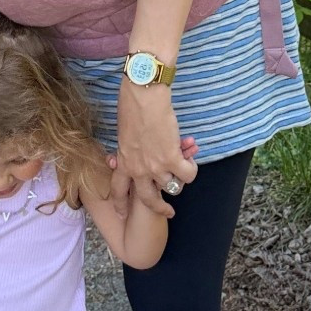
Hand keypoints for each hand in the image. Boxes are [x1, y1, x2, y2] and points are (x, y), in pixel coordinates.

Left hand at [112, 79, 197, 217]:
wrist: (144, 96)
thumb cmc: (132, 107)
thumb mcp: (123, 134)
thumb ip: (127, 151)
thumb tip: (126, 157)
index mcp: (123, 161)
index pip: (118, 190)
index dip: (120, 205)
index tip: (122, 214)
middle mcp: (138, 169)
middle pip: (149, 200)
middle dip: (160, 208)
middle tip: (169, 212)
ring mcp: (155, 166)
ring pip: (173, 186)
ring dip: (180, 177)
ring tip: (184, 163)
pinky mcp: (172, 158)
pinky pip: (188, 174)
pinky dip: (192, 167)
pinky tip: (190, 157)